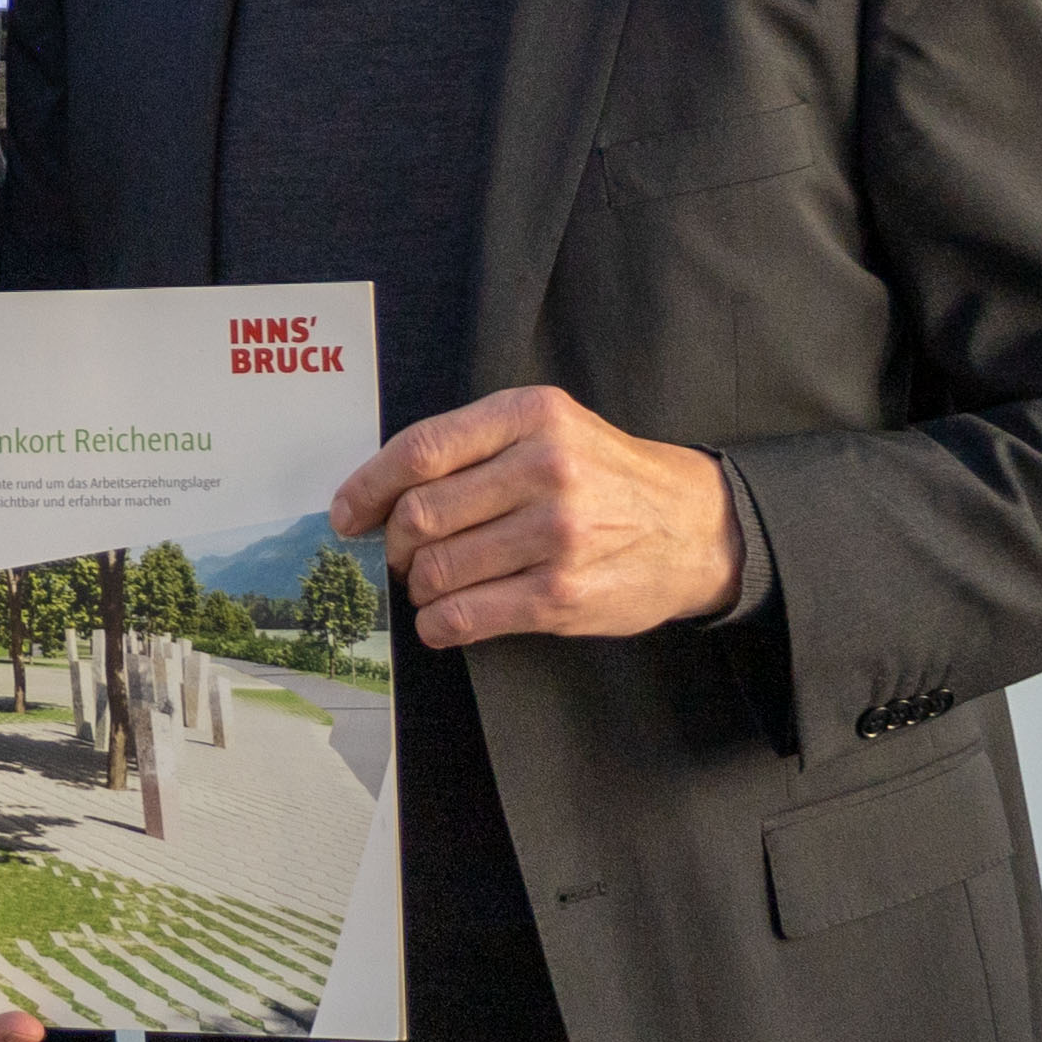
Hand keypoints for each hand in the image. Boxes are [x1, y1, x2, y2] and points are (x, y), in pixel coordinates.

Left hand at [335, 386, 739, 647]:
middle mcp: (544, 469)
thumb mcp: (549, 428)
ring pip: (438, 570)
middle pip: (421, 514)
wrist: (693, 527)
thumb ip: (474, 446)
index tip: (348, 513)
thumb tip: (381, 492)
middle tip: (403, 553)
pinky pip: (466, 616)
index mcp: (530, 416)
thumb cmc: (604, 475)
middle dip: (396, 543)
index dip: (368, 486)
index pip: (421, 450)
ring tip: (431, 585)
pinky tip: (442, 619)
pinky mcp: (563, 595)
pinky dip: (438, 624)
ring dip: (418, 587)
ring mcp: (556, 536)